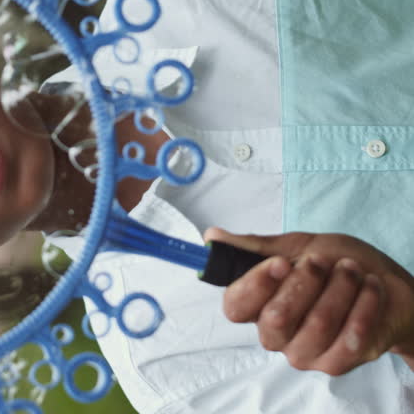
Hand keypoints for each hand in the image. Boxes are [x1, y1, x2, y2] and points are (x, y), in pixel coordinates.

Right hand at [204, 228, 413, 374]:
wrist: (388, 287)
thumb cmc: (338, 265)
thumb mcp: (298, 246)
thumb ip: (255, 246)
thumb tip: (212, 236)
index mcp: (257, 304)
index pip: (235, 306)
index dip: (256, 285)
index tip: (282, 263)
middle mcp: (274, 333)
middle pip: (274, 318)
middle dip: (307, 282)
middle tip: (324, 262)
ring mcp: (303, 352)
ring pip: (316, 326)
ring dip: (341, 289)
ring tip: (353, 270)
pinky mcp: (334, 364)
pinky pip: (348, 339)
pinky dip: (364, 306)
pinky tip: (370, 289)